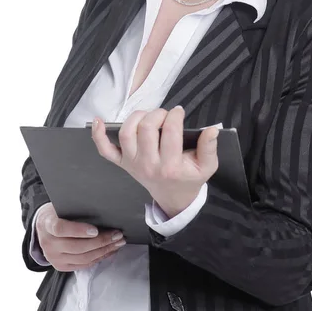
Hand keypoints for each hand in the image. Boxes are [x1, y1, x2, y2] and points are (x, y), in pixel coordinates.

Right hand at [35, 203, 125, 271]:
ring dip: (104, 250)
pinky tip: (110, 250)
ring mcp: (55, 258)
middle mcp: (49, 244)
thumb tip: (101, 206)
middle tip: (117, 234)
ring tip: (118, 242)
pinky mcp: (62, 266)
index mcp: (47, 224)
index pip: (60, 229)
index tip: (95, 230)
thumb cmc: (57, 212)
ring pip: (83, 258)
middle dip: (101, 241)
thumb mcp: (61, 205)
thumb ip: (76, 208)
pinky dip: (99, 257)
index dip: (78, 230)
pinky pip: (84, 265)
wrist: (42, 227)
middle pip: (77, 246)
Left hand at [91, 105, 219, 216]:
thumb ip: (210, 147)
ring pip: (126, 134)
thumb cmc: (190, 178)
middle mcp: (148, 165)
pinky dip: (98, 135)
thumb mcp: (207, 166)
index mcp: (170, 166)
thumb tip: (213, 129)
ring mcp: (133, 164)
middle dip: (157, 114)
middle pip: (147, 129)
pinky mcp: (122, 164)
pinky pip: (105, 151)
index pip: (171, 131)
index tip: (179, 112)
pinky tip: (98, 121)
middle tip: (166, 114)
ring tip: (148, 115)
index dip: (175, 116)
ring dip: (136, 117)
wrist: (173, 198)